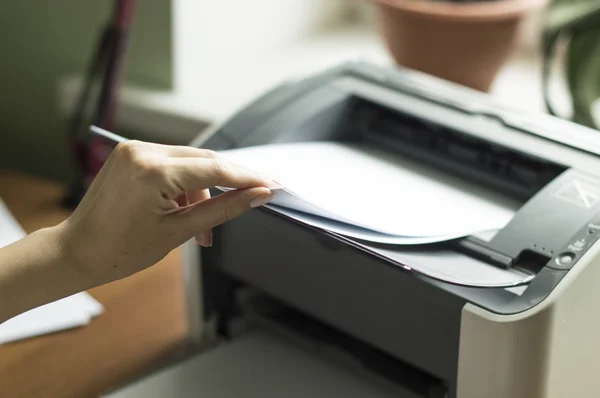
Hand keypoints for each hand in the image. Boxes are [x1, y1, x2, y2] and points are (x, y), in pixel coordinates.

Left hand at [61, 140, 275, 284]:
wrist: (78, 251)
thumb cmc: (120, 249)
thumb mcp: (180, 232)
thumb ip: (223, 209)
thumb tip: (256, 196)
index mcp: (153, 171)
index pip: (216, 169)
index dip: (248, 178)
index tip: (271, 185)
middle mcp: (143, 151)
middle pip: (205, 161)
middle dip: (227, 185)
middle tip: (249, 202)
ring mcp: (135, 149)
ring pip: (190, 162)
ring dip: (203, 190)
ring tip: (200, 228)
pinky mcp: (131, 153)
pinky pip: (172, 162)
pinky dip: (184, 184)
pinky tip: (182, 210)